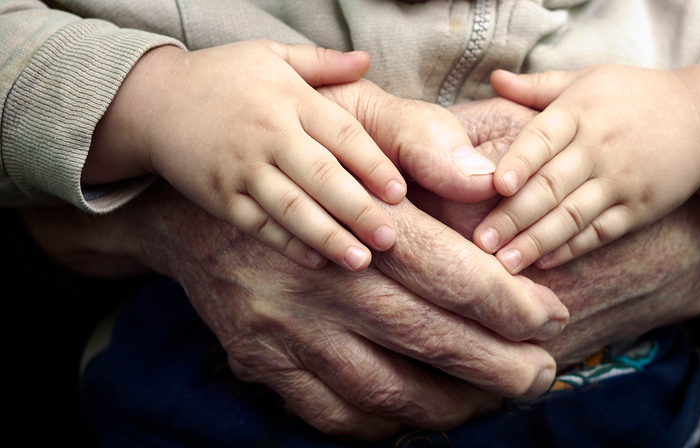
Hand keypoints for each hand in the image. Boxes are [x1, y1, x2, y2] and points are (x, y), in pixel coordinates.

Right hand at [29, 91, 568, 439]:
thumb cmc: (296, 165)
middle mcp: (321, 284)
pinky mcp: (263, 363)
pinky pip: (334, 416)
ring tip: (494, 399)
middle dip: (500, 367)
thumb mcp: (355, 123)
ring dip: (454, 407)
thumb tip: (489, 186)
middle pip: (430, 341)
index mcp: (353, 223)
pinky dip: (386, 425)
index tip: (551, 317)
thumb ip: (424, 145)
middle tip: (542, 373)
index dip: (512, 303)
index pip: (451, 274)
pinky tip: (419, 413)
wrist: (189, 210)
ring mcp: (288, 332)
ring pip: (388, 393)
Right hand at [86, 41, 406, 271]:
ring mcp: (242, 170)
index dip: (372, 164)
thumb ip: (322, 62)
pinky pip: (259, 225)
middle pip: (321, 177)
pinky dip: (287, 245)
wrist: (149, 101)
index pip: (340, 134)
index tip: (400, 192)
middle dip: (358, 210)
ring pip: (292, 208)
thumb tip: (367, 60)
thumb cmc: (221, 77)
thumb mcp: (270, 55)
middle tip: (392, 238)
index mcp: (288, 99)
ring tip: (360, 260)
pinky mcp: (220, 197)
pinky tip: (316, 262)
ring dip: (328, 236)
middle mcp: (268, 135)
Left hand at [443, 97, 699, 367]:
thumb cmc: (632, 96)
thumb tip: (493, 79)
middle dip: (514, 216)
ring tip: (505, 265)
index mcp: (580, 110)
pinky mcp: (640, 208)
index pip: (543, 137)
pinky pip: (601, 232)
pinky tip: (544, 263)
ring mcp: (622, 180)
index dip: (520, 161)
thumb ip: (538, 87)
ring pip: (573, 215)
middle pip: (552, 185)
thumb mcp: (588, 79)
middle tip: (480, 242)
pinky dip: (573, 249)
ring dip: (537, 241)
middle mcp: (600, 146)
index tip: (495, 186)